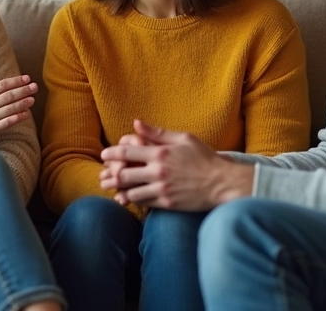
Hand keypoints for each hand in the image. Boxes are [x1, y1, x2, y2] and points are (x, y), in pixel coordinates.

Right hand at [0, 75, 36, 152]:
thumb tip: (10, 89)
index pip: (1, 85)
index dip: (16, 81)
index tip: (27, 78)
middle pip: (8, 95)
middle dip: (23, 90)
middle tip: (34, 86)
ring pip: (10, 108)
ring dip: (23, 103)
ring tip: (33, 99)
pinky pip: (7, 122)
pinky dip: (18, 117)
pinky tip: (26, 114)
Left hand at [99, 120, 253, 210]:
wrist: (222, 183)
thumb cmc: (204, 158)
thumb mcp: (184, 138)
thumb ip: (158, 132)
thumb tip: (136, 123)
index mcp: (161, 153)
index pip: (127, 152)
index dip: (112, 153)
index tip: (104, 154)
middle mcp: (158, 172)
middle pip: (124, 174)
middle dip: (110, 175)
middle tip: (103, 176)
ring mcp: (162, 189)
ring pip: (130, 191)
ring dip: (118, 190)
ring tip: (110, 188)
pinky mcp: (166, 203)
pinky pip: (143, 202)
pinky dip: (132, 200)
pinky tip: (126, 198)